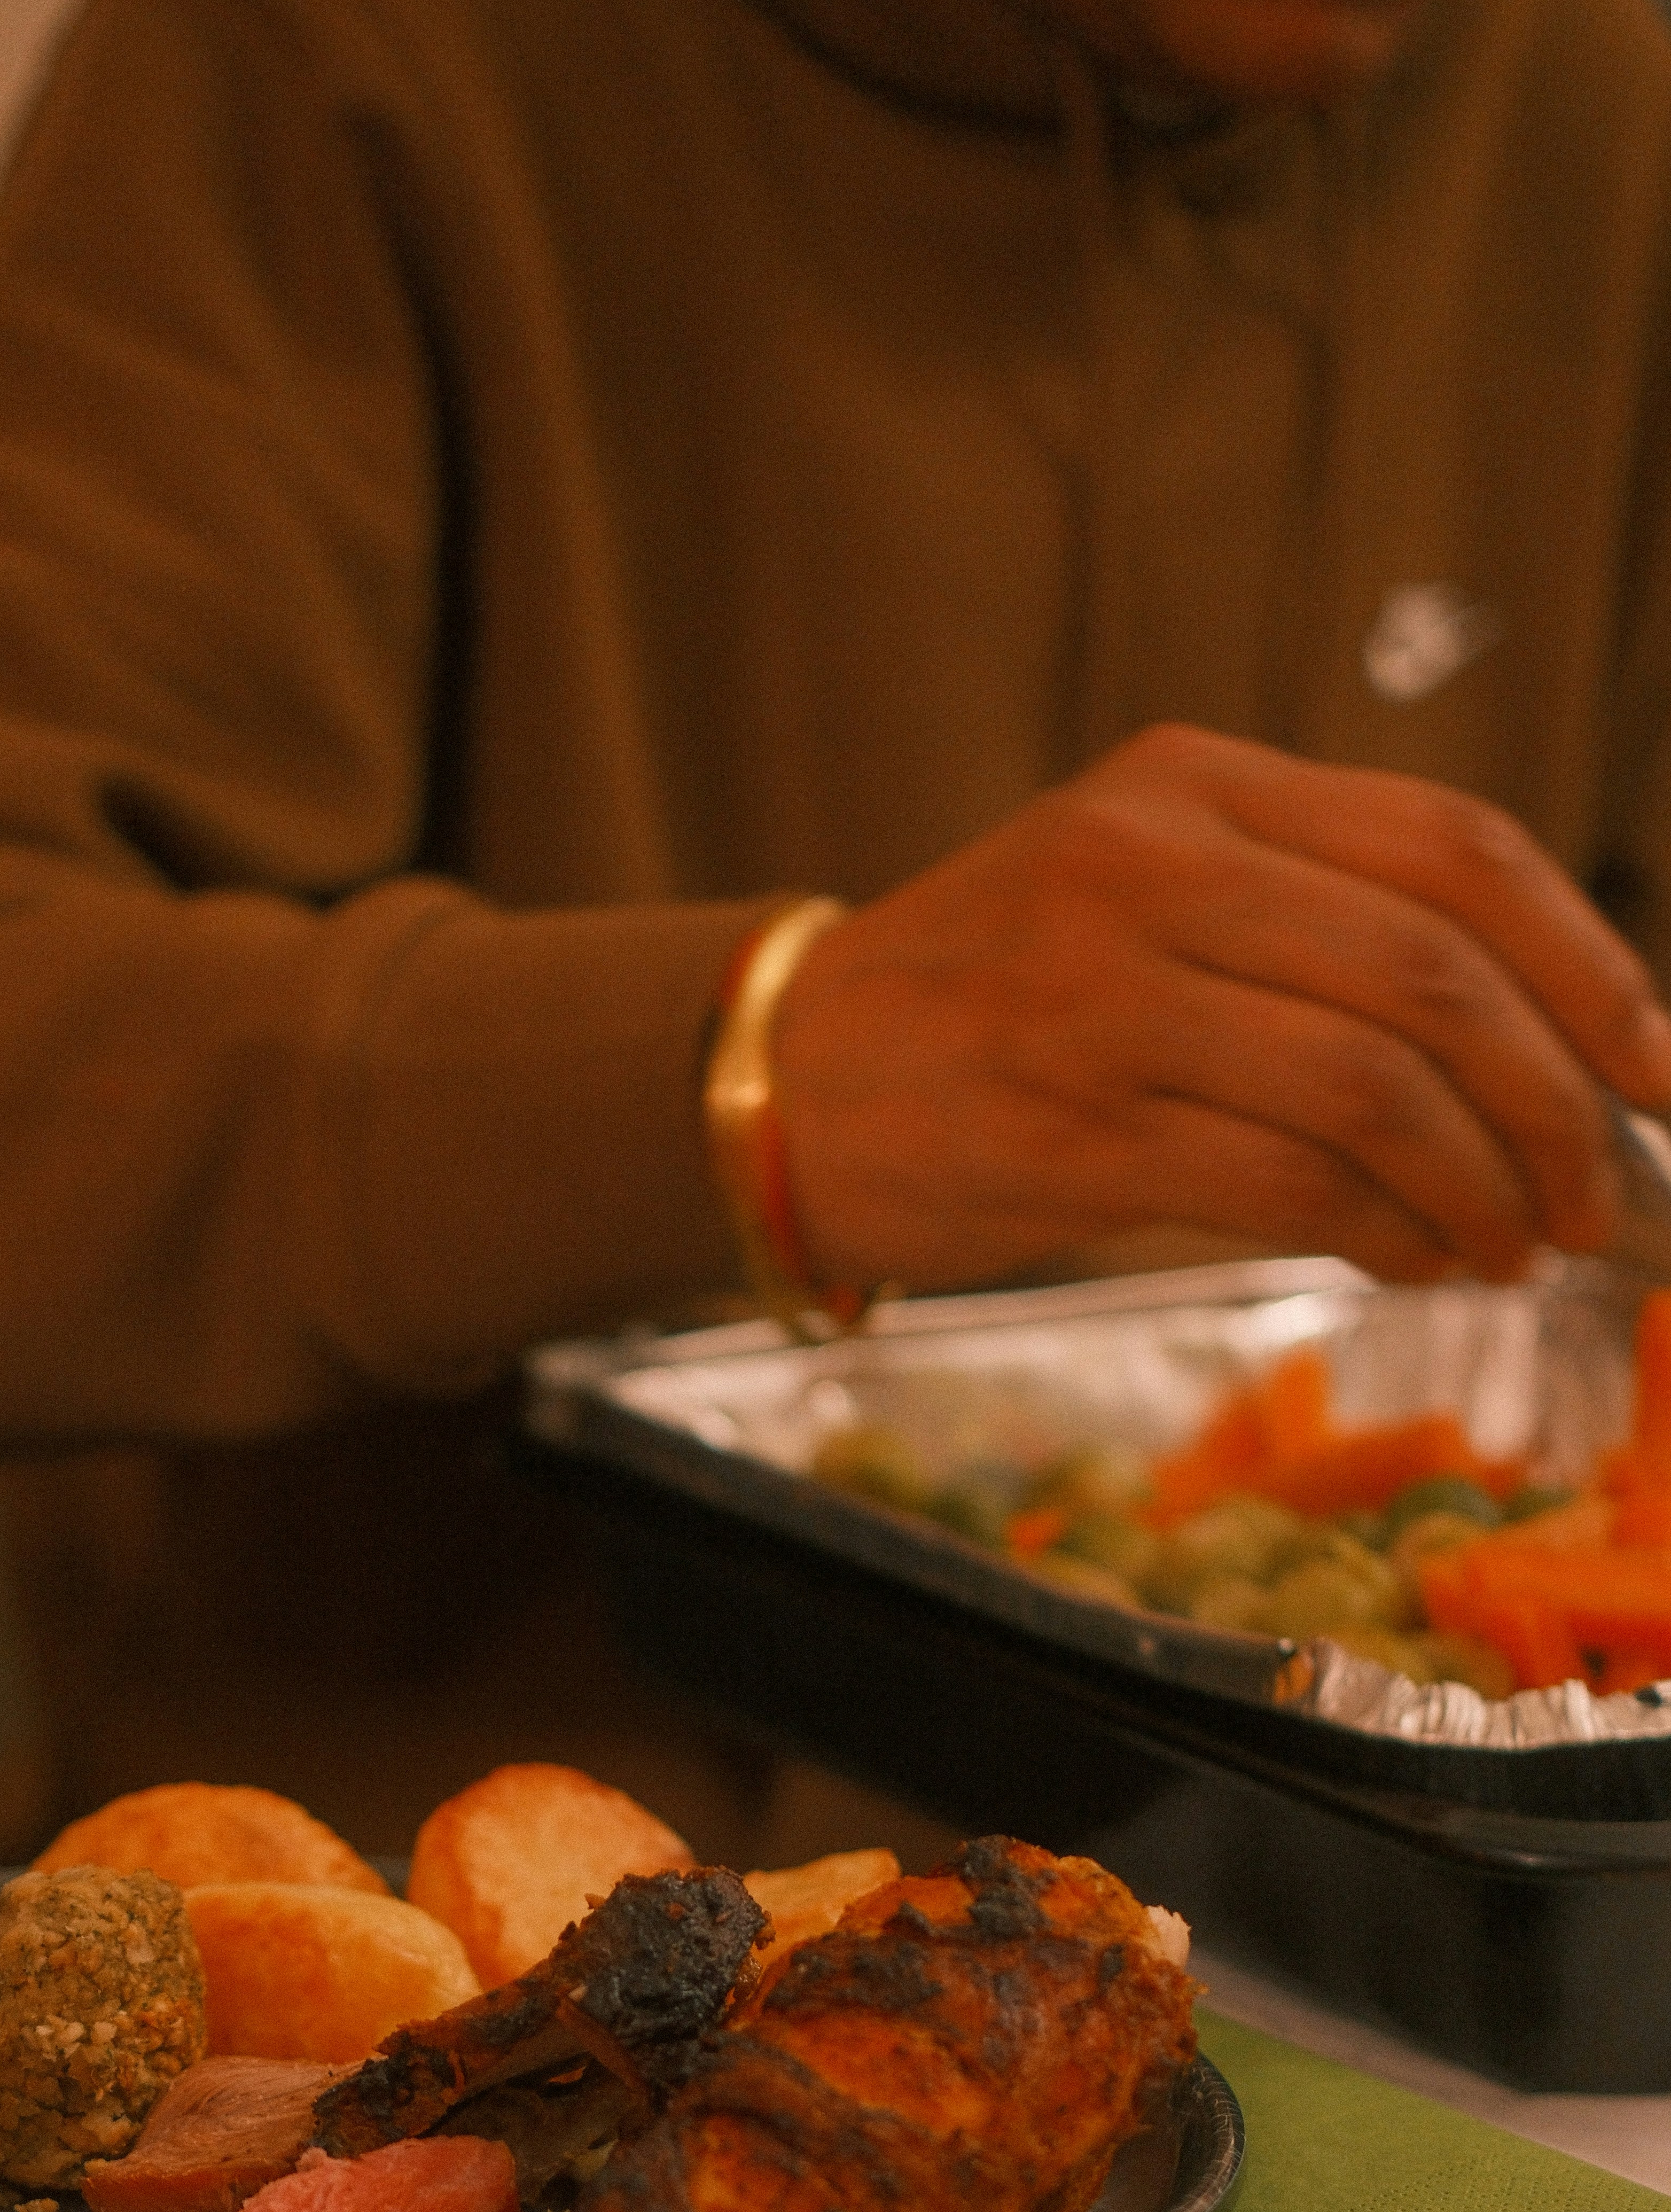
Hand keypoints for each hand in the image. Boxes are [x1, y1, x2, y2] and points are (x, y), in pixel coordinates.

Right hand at [767, 724, 1670, 1294]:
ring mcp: (1104, 996)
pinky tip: (1414, 1260)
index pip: (1453, 850)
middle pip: (1433, 975)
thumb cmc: (992, 1003)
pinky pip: (1285, 1181)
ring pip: (1372, 1088)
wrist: (790, 1078)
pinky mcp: (1071, 1125)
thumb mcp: (1142, 892)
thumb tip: (1531, 1043)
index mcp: (1195, 788)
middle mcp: (1152, 868)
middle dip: (1554, 1103)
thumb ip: (1308, 923)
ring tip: (1510, 1246)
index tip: (1651, 1066)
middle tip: (1595, 1195)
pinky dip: (1383, 1233)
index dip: (1586, 964)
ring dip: (1476, 1189)